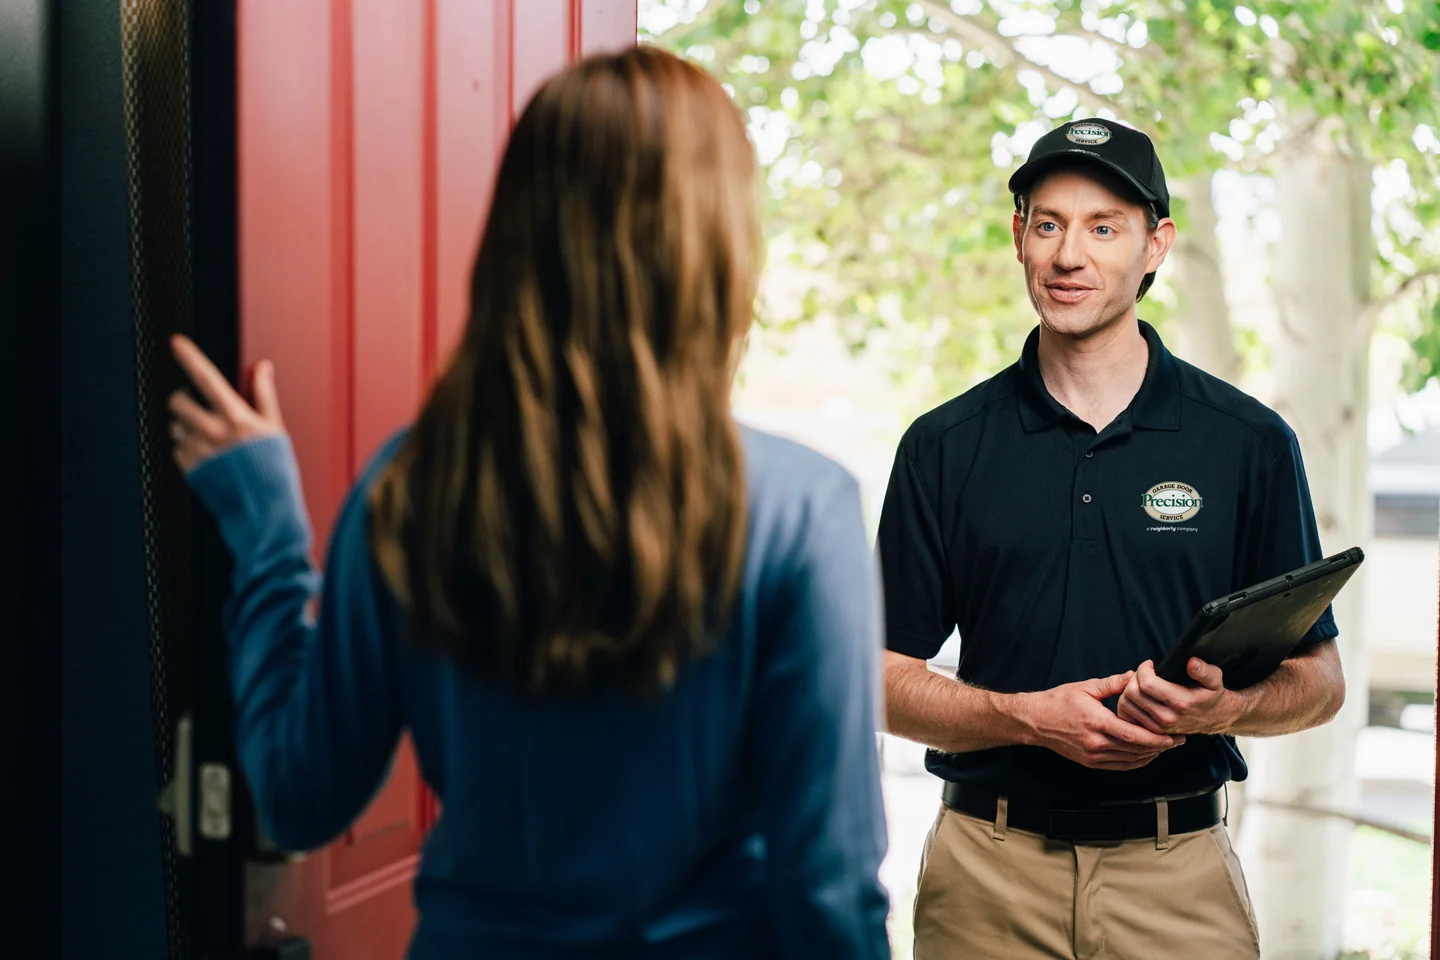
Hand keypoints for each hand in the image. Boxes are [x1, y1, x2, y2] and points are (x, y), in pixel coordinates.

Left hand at [167, 334, 285, 472]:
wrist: (265, 509)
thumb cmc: (275, 469)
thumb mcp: (275, 428)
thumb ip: (264, 395)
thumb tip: (263, 368)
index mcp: (236, 417)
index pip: (207, 378)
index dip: (189, 357)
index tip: (176, 343)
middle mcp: (214, 432)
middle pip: (179, 403)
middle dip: (183, 401)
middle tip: (195, 407)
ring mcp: (200, 451)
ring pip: (175, 427)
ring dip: (185, 427)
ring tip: (209, 439)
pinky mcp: (191, 469)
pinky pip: (178, 451)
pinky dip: (188, 450)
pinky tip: (208, 457)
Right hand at [1021, 672, 1185, 770]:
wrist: (1035, 720)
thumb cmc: (1059, 701)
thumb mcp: (1086, 687)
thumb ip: (1113, 683)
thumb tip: (1135, 676)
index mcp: (1096, 722)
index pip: (1134, 735)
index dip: (1157, 738)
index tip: (1174, 734)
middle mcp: (1096, 743)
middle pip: (1136, 750)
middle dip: (1160, 746)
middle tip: (1178, 740)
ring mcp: (1093, 755)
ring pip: (1130, 760)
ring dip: (1151, 755)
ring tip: (1166, 746)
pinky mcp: (1090, 762)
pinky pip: (1120, 766)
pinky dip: (1136, 762)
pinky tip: (1147, 755)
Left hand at [1117, 658, 1241, 736]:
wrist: (1215, 718)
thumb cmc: (1211, 696)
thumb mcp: (1215, 680)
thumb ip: (1204, 671)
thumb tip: (1191, 663)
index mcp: (1180, 702)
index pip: (1147, 683)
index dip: (1143, 669)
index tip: (1149, 664)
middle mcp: (1166, 717)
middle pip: (1133, 693)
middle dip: (1134, 677)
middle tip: (1143, 672)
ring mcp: (1157, 727)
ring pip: (1126, 704)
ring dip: (1128, 689)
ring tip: (1140, 682)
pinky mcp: (1152, 731)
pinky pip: (1128, 715)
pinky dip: (1128, 702)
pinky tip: (1138, 694)